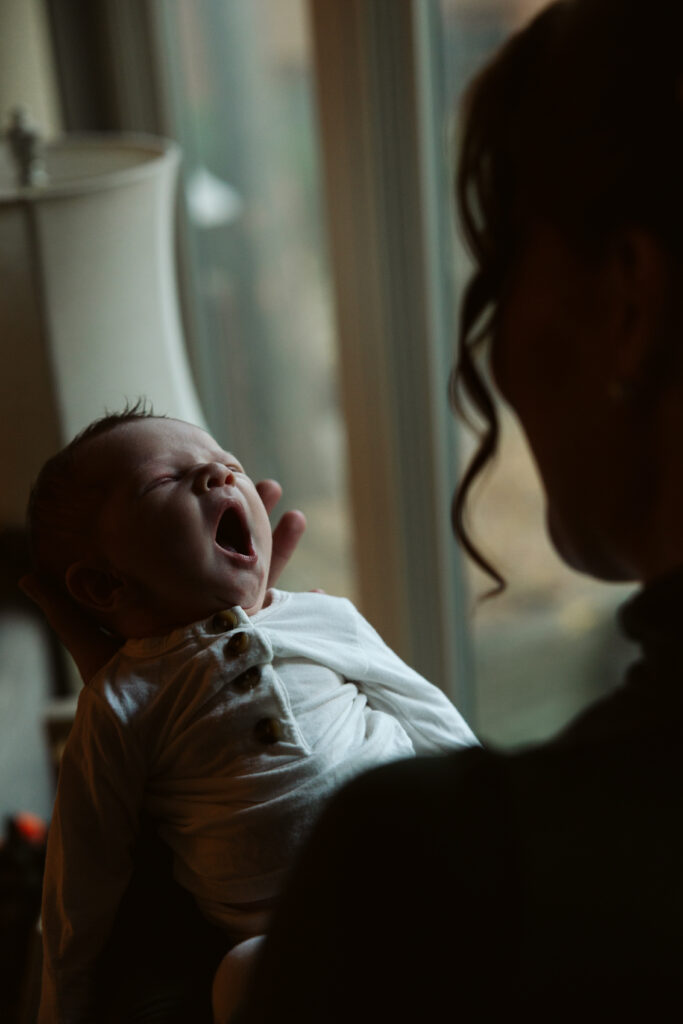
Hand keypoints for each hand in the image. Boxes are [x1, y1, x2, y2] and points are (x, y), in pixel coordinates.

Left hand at [20, 481, 305, 684]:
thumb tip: (27, 572)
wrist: (154, 753)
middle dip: (255, 523)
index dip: (213, 519)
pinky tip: (322, 594)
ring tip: (299, 517)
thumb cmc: (122, 705)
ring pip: (264, 584)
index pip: (197, 554)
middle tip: (274, 486)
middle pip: (236, 560)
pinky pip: (285, 631)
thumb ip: (69, 612)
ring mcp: (236, 641)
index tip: (225, 481)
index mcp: (177, 610)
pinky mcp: (256, 663)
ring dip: (281, 553)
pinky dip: (303, 613)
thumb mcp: (95, 652)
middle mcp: (208, 622)